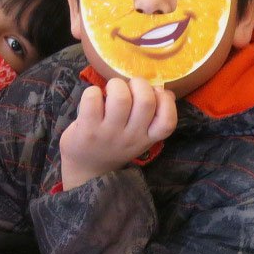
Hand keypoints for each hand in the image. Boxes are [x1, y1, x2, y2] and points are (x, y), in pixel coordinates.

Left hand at [59, 77, 176, 189]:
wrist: (86, 169)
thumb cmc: (114, 145)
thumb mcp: (139, 137)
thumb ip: (153, 116)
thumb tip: (166, 92)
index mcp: (147, 138)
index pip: (168, 121)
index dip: (165, 101)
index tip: (154, 95)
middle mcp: (131, 137)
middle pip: (146, 101)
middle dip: (139, 83)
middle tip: (128, 88)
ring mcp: (109, 133)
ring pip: (120, 97)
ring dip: (115, 85)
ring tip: (110, 91)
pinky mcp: (87, 128)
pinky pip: (93, 98)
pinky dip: (93, 91)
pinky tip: (94, 98)